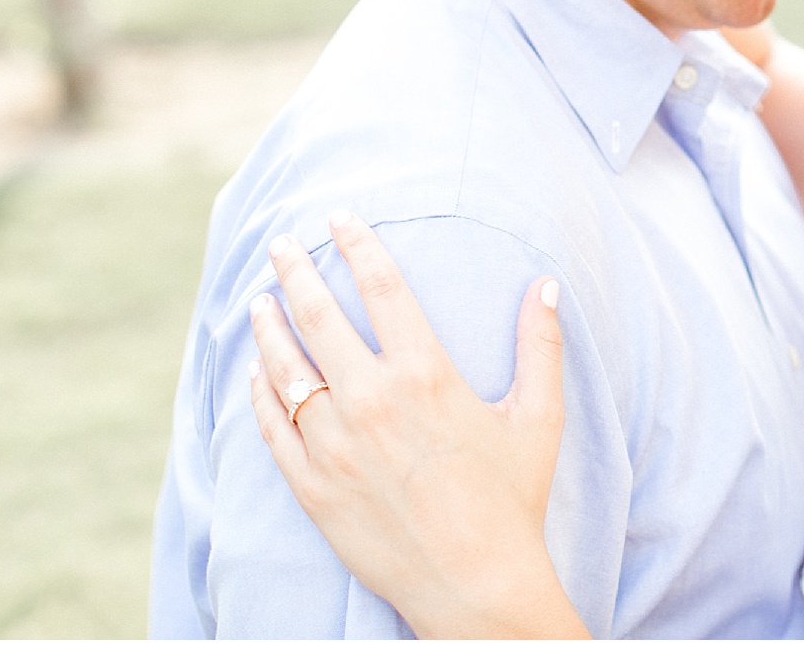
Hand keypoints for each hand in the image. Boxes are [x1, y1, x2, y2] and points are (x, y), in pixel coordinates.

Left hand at [248, 212, 588, 638]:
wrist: (474, 584)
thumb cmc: (512, 498)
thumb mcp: (538, 416)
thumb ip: (541, 345)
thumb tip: (547, 286)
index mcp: (426, 374)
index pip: (382, 287)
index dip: (358, 245)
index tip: (338, 219)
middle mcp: (372, 401)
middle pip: (319, 316)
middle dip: (296, 272)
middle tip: (281, 246)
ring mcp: (335, 445)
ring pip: (285, 369)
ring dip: (269, 328)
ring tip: (260, 302)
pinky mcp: (313, 487)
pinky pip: (273, 427)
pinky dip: (260, 393)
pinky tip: (256, 373)